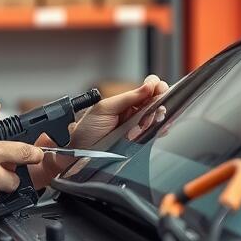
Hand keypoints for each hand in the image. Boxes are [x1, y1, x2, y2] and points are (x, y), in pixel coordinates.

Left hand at [30, 75, 168, 187]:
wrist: (80, 155)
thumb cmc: (87, 131)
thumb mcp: (104, 108)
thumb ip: (127, 98)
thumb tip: (148, 86)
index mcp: (126, 102)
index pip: (147, 89)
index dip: (155, 86)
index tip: (157, 87)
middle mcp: (135, 114)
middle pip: (157, 102)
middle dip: (160, 100)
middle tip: (156, 103)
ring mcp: (139, 128)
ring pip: (159, 117)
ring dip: (158, 115)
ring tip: (148, 119)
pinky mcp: (141, 143)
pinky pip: (156, 134)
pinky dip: (160, 129)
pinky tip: (157, 127)